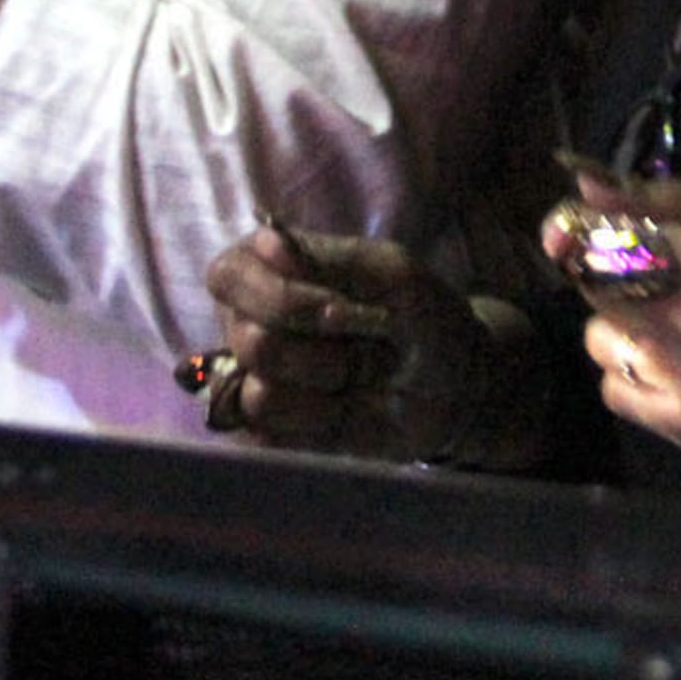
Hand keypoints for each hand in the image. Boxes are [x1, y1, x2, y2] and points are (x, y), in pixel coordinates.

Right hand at [201, 224, 520, 460]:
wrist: (451, 388)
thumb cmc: (423, 317)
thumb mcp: (393, 275)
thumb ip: (331, 259)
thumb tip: (270, 243)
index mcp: (269, 266)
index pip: (229, 276)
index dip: (279, 298)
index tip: (338, 307)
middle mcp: (248, 319)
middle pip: (250, 340)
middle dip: (321, 349)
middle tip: (362, 342)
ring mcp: (255, 375)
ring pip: (261, 394)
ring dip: (327, 386)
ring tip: (356, 374)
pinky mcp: (269, 427)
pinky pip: (269, 436)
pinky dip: (321, 422)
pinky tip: (344, 408)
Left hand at [543, 171, 680, 466]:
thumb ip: (669, 198)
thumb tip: (581, 185)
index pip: (600, 244)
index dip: (576, 231)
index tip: (575, 225)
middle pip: (593, 291)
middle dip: (606, 269)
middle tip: (654, 263)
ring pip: (600, 344)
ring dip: (623, 324)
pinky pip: (622, 393)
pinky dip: (641, 370)